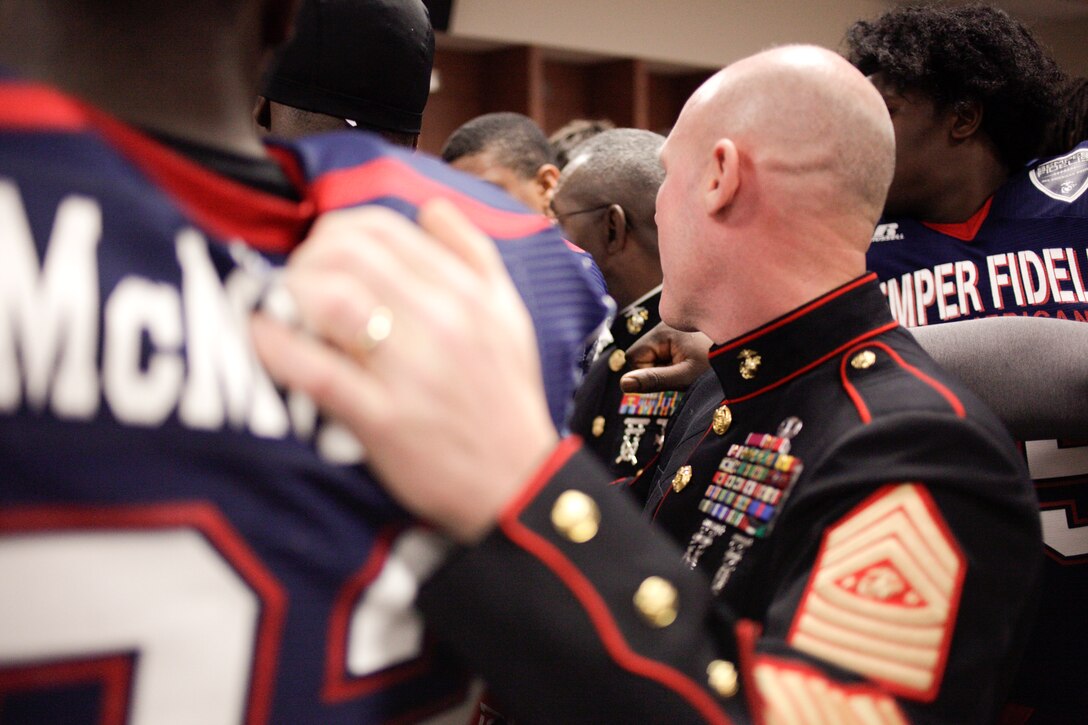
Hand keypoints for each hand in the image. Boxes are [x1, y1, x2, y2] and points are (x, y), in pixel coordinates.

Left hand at [251, 201, 558, 543]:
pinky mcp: (383, 420)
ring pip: (330, 299)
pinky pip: (317, 371)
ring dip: (290, 292)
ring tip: (283, 307)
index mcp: (466, 293)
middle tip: (298, 280)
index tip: (325, 253)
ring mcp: (411, 371)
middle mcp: (442, 322)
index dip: (337, 230)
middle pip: (348, 253)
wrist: (518, 483)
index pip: (383, 227)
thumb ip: (474, 254)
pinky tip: (261, 337)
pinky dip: (277, 347)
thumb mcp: (510, 314)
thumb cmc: (505, 398)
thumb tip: (429, 208)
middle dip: (307, 257)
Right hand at [620, 322, 711, 392]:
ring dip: (666, 367)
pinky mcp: (681, 335)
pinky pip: (666, 352)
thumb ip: (654, 379)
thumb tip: (623, 384)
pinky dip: (674, 362)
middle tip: (681, 373)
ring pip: (654, 355)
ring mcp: (673, 329)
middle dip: (656, 369)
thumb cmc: (719, 363)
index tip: (667, 379)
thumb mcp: (685, 376)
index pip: (633, 358)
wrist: (752, 349)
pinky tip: (692, 363)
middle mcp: (665, 325)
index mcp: (662, 331)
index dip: (645, 373)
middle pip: (642, 356)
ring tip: (690, 368)